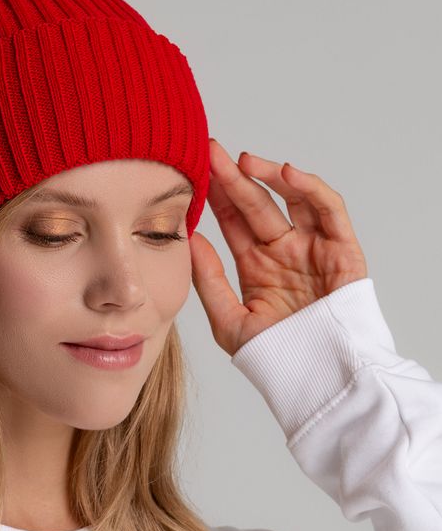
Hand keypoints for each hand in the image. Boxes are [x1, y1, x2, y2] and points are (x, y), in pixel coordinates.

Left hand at [189, 139, 368, 356]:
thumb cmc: (276, 357)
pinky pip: (329, 211)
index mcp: (257, 265)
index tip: (193, 170)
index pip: (232, 221)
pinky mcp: (342, 250)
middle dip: (232, 177)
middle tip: (209, 152)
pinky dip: (310, 189)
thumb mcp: (229, 320)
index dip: (215, 195)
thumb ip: (208, 280)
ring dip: (267, 177)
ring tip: (242, 161)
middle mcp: (284, 251)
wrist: (318, 379)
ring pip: (291, 200)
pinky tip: (285, 175)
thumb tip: (187, 239)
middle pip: (256, 204)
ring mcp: (313, 248)